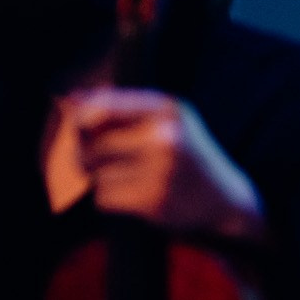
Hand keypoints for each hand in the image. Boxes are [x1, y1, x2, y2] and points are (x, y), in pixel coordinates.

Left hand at [63, 88, 264, 241]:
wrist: (226, 200)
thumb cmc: (188, 157)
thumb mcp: (168, 121)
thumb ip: (124, 107)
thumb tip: (73, 98)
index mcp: (167, 109)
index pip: (102, 108)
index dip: (80, 121)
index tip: (80, 131)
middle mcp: (166, 136)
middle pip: (93, 144)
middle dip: (85, 155)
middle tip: (91, 162)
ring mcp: (162, 170)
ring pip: (97, 173)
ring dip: (100, 179)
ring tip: (124, 179)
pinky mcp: (155, 200)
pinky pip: (105, 197)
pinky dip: (109, 199)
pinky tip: (131, 196)